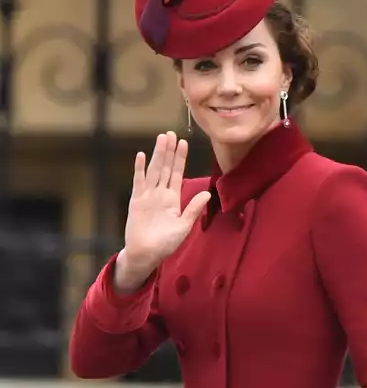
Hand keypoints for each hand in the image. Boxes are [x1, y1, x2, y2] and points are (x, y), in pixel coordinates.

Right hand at [117, 132, 209, 288]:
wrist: (146, 254)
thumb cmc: (165, 243)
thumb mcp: (184, 226)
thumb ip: (193, 209)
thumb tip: (208, 194)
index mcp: (173, 198)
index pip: (177, 173)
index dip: (180, 158)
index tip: (183, 143)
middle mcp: (160, 193)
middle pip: (165, 167)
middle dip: (168, 150)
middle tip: (171, 133)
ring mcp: (148, 195)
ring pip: (154, 170)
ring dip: (157, 154)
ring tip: (161, 138)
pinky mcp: (136, 200)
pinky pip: (138, 181)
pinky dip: (140, 169)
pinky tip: (142, 155)